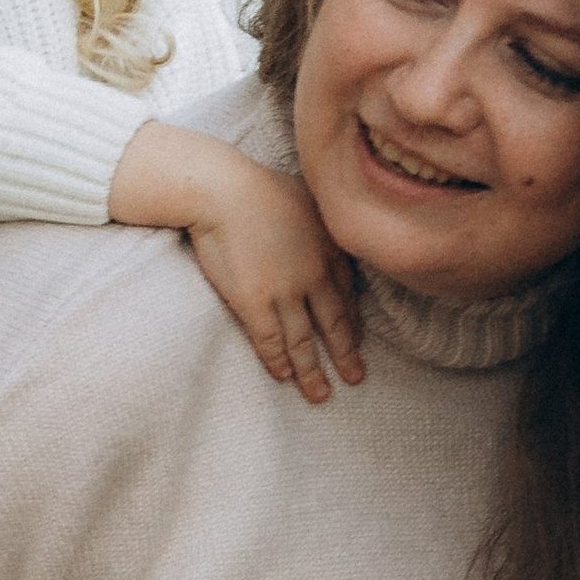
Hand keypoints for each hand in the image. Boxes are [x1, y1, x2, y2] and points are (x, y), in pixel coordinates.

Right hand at [185, 160, 364, 402]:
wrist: (224, 190)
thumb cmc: (260, 185)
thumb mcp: (308, 195)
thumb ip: (321, 218)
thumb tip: (323, 225)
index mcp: (329, 249)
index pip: (347, 295)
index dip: (352, 321)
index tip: (355, 338)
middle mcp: (314, 276)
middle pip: (335, 324)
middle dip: (346, 354)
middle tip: (356, 378)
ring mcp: (286, 293)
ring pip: (304, 341)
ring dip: (312, 371)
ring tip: (320, 395)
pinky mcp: (255, 304)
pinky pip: (270, 341)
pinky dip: (277, 361)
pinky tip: (282, 377)